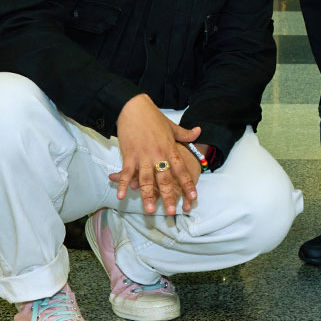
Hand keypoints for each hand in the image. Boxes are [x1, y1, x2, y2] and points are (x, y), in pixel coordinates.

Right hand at [108, 94, 201, 215]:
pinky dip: (123, 184)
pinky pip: (126, 173)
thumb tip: (199, 131)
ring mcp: (143, 156)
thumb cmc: (154, 117)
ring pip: (146, 180)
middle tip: (172, 212)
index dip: (187, 183)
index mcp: (170, 149)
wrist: (134, 108)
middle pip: (165, 179)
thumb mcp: (172, 126)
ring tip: (150, 210)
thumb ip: (185, 133)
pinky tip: (122, 196)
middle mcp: (158, 155)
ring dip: (147, 195)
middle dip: (169, 196)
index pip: (181, 170)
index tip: (193, 196)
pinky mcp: (129, 155)